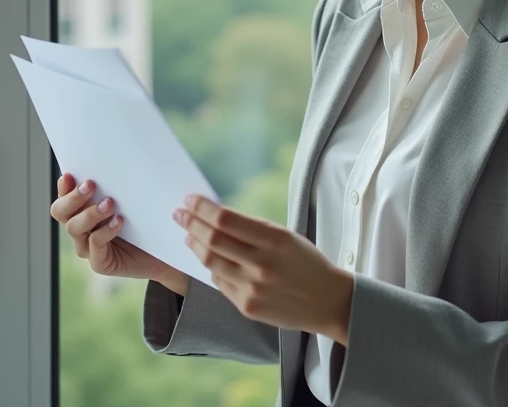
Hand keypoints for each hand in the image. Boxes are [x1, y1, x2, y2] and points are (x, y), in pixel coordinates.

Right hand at [51, 172, 179, 285]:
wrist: (163, 251)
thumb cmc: (146, 220)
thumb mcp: (132, 198)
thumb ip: (118, 183)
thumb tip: (117, 157)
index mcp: (82, 210)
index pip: (64, 196)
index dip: (63, 186)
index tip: (70, 175)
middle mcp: (80, 228)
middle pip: (60, 212)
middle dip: (73, 197)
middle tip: (91, 185)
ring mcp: (87, 247)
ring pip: (74, 228)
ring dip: (90, 213)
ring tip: (110, 203)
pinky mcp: (100, 262)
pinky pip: (94, 246)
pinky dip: (105, 232)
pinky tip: (119, 221)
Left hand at [175, 195, 353, 344]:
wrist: (328, 300)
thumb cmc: (306, 262)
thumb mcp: (286, 237)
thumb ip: (253, 228)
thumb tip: (216, 216)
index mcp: (275, 240)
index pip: (226, 219)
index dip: (203, 208)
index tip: (190, 200)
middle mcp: (262, 264)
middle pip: (212, 240)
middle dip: (191, 223)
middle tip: (179, 214)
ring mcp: (253, 288)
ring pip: (210, 262)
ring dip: (195, 245)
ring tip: (188, 236)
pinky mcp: (247, 307)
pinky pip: (219, 282)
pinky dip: (211, 267)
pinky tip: (209, 258)